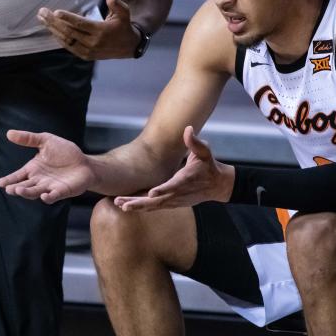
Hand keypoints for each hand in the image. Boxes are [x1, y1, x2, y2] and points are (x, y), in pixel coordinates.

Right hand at [0, 130, 97, 203]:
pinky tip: (44, 196)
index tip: (0, 183)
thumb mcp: (45, 141)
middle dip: (16, 188)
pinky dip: (48, 197)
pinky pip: (53, 196)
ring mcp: (49, 187)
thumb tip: (9, 133)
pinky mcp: (61, 191)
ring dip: (27, 193)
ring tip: (19, 190)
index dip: (9, 180)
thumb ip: (29, 139)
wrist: (84, 162)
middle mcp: (39, 180)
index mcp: (33, 169)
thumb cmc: (65, 152)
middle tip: (9, 189)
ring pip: (35, 192)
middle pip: (24, 186)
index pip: (18, 176)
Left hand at [38, 0, 141, 60]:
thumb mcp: (124, 13)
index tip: (56, 12)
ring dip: (53, 30)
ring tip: (42, 19)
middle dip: (54, 22)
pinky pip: (69, 47)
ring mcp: (88, 51)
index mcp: (101, 31)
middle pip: (69, 32)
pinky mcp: (85, 56)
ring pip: (67, 40)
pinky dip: (59, 39)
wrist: (128, 47)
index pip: (81, 24)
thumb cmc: (123, 26)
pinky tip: (51, 30)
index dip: (68, 18)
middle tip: (42, 12)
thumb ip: (116, 3)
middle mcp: (93, 42)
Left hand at [114, 127, 233, 212]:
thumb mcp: (204, 152)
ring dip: (137, 206)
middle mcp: (179, 192)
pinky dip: (142, 207)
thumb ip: (195, 142)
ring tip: (119, 204)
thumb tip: (188, 129)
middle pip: (159, 201)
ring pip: (154, 206)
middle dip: (140, 203)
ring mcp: (175, 200)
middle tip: (124, 204)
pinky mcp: (172, 203)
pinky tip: (127, 206)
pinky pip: (155, 207)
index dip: (163, 189)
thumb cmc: (208, 166)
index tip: (152, 193)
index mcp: (187, 179)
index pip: (174, 185)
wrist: (217, 185)